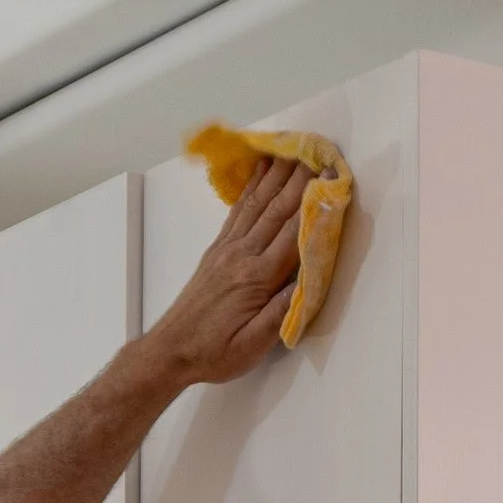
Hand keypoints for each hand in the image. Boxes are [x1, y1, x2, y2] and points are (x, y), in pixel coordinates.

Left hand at [147, 157, 308, 389]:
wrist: (170, 350)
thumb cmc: (214, 353)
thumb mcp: (253, 345)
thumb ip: (281, 313)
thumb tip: (309, 282)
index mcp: (256, 278)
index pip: (293, 234)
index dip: (315, 204)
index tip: (332, 178)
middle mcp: (242, 256)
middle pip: (277, 209)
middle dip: (301, 178)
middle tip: (319, 149)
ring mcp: (227, 249)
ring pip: (257, 204)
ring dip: (277, 175)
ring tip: (293, 149)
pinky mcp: (217, 250)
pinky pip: (238, 211)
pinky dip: (251, 187)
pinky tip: (260, 171)